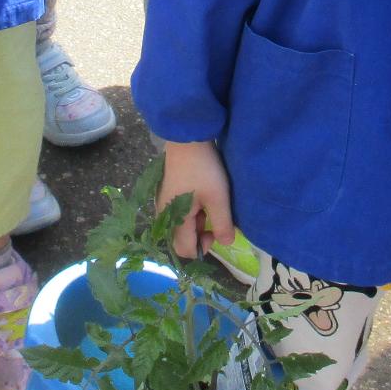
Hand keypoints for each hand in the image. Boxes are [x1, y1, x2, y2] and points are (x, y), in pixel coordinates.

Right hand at [158, 140, 234, 259]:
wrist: (187, 139)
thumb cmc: (203, 169)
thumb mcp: (218, 197)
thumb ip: (223, 224)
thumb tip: (227, 243)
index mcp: (175, 219)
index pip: (184, 250)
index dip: (202, 247)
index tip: (215, 231)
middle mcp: (164, 215)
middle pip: (180, 239)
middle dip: (199, 236)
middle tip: (213, 218)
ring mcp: (163, 203)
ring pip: (180, 226)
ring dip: (196, 223)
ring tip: (210, 206)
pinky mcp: (166, 193)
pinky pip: (177, 213)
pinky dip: (191, 212)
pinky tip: (201, 198)